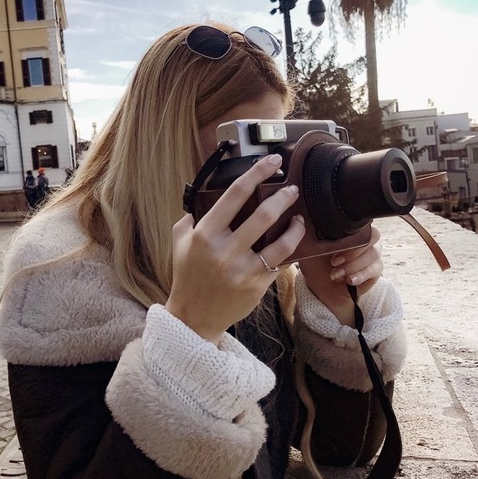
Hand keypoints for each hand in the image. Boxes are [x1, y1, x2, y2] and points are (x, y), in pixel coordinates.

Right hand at [166, 154, 305, 341]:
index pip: (235, 194)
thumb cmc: (187, 276)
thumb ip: (189, 219)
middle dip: (283, 196)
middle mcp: (224, 250)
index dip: (256, 173)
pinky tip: (293, 238)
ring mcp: (242, 269)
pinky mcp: (256, 285)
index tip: (271, 161)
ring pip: (280, 240)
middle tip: (291, 188)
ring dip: (294, 224)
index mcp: (205, 233)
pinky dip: (290, 247)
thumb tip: (201, 198)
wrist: (193, 317)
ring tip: (298, 215)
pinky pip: (281, 262)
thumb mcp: (179, 243)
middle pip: (263, 215)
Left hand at [298, 225, 382, 326]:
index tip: (332, 249)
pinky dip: (361, 275)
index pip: (360, 223)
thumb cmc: (316, 265)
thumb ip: (311, 233)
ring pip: (373, 254)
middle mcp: (363, 240)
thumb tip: (304, 218)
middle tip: (334, 262)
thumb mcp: (309, 248)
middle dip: (352, 251)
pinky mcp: (375, 270)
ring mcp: (371, 255)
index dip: (348, 235)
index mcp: (349, 231)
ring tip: (336, 275)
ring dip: (353, 266)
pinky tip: (349, 281)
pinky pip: (375, 269)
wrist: (321, 288)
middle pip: (373, 236)